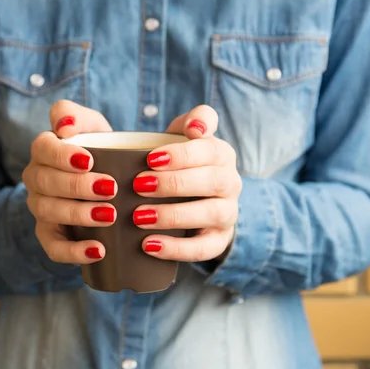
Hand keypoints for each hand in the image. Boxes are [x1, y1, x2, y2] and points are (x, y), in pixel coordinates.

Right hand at [23, 100, 112, 263]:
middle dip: (78, 187)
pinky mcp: (50, 234)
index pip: (43, 149)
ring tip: (110, 216)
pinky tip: (98, 250)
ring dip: (79, 214)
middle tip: (111, 189)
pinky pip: (53, 247)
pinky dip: (73, 251)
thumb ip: (77, 116)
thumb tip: (63, 126)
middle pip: (46, 182)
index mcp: (45, 150)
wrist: (107, 182)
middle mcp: (37, 179)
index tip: (90, 160)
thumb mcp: (93, 127)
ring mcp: (41, 207)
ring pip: (48, 212)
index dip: (63, 155)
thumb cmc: (101, 150)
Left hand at [133, 105, 241, 261]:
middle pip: (213, 181)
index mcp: (222, 154)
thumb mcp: (184, 136)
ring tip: (138, 216)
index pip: (210, 150)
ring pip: (211, 214)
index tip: (150, 158)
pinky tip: (148, 245)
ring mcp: (228, 213)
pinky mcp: (218, 240)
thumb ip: (194, 120)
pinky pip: (204, 248)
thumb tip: (197, 127)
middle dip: (174, 183)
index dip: (182, 154)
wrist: (196, 198)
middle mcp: (231, 183)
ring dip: (173, 215)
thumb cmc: (180, 162)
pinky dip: (176, 248)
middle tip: (138, 185)